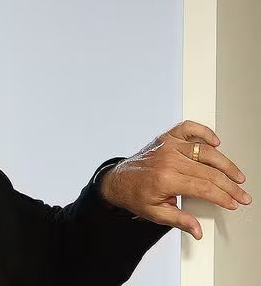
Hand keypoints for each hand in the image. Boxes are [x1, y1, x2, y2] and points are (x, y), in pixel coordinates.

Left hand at [99, 120, 251, 239]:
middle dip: (230, 185)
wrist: (117, 181)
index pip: (204, 188)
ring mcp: (167, 146)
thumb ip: (179, 221)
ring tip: (236, 175)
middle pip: (209, 171)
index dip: (223, 197)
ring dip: (225, 163)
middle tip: (241, 194)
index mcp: (165, 179)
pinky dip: (203, 131)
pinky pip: (187, 128)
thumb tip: (197, 230)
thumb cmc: (135, 195)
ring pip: (205, 151)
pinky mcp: (166, 138)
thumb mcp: (155, 213)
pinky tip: (215, 142)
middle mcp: (168, 160)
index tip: (233, 203)